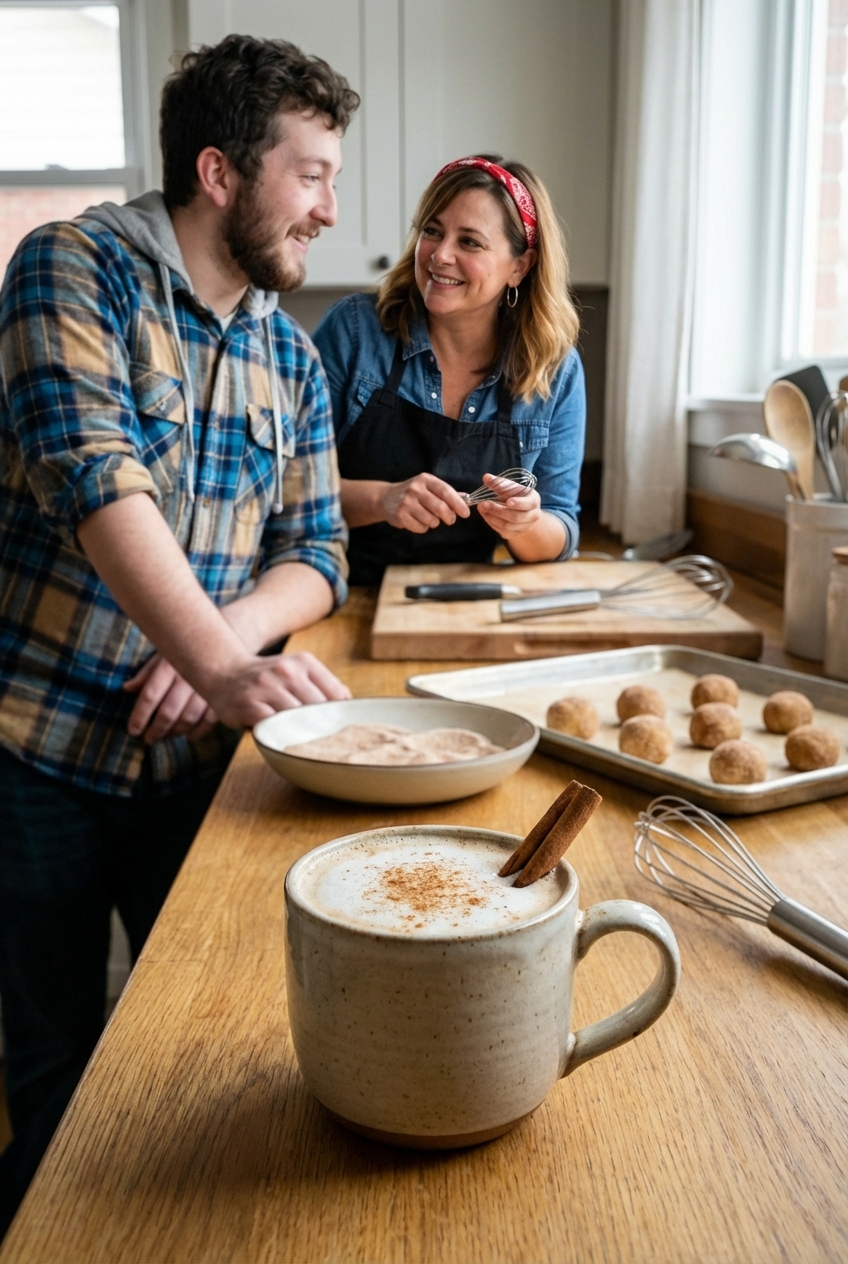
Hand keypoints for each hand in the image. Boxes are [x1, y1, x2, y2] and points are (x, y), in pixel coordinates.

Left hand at [124, 654, 217, 744]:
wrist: (222, 642)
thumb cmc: (186, 651)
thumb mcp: (162, 656)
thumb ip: (146, 673)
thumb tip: (127, 689)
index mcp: (170, 665)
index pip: (150, 695)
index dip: (139, 716)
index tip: (133, 731)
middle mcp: (189, 677)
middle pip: (168, 711)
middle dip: (156, 730)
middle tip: (149, 739)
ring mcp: (207, 687)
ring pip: (188, 718)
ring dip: (175, 732)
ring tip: (167, 735)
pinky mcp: (223, 696)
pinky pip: (209, 720)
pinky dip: (199, 731)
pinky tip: (189, 735)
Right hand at [125, 650, 350, 741]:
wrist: (224, 669)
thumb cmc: (267, 677)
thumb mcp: (296, 668)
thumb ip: (321, 684)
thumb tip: (349, 706)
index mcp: (304, 663)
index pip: (335, 694)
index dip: (342, 717)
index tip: (346, 732)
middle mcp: (287, 672)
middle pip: (318, 708)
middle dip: (325, 729)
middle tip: (332, 748)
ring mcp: (267, 687)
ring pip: (297, 718)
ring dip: (305, 735)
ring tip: (311, 749)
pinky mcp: (249, 705)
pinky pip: (273, 725)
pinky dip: (282, 736)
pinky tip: (286, 743)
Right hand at [381, 473, 469, 533]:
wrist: (386, 498)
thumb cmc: (413, 493)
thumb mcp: (428, 486)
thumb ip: (446, 493)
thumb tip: (467, 499)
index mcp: (425, 480)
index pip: (446, 491)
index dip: (458, 504)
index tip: (466, 513)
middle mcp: (415, 489)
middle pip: (440, 508)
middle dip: (449, 517)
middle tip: (450, 520)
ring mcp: (406, 502)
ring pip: (432, 520)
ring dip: (434, 523)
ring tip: (429, 518)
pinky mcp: (400, 516)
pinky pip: (421, 528)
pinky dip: (423, 528)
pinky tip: (417, 521)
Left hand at [475, 473, 542, 538]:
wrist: (522, 511)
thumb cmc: (516, 496)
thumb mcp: (511, 487)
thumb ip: (499, 483)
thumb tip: (486, 477)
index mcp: (533, 501)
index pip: (528, 504)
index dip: (518, 503)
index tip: (508, 501)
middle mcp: (532, 516)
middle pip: (516, 517)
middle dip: (498, 511)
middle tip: (483, 504)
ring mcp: (524, 527)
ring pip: (508, 526)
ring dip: (492, 517)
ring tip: (481, 508)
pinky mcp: (515, 534)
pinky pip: (503, 531)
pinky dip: (492, 523)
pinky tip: (485, 515)